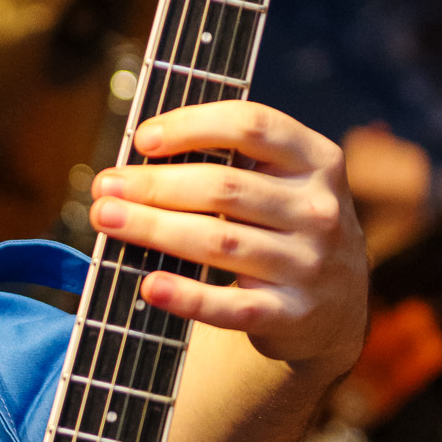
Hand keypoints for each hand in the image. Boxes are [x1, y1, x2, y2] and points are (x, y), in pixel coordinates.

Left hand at [91, 101, 366, 379]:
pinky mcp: (290, 315)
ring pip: (219, 242)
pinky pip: (230, 306)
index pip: (253, 127)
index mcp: (316, 161)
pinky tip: (149, 285)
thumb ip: (232, 164)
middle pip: (224, 187)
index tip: (143, 138)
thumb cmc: (287, 230)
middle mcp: (318, 210)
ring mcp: (308, 265)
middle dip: (155, 185)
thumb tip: (137, 162)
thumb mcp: (284, 185)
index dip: (193, 126)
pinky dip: (186, 296)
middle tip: (106, 186)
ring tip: (108, 220)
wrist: (336, 310)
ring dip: (154, 229)